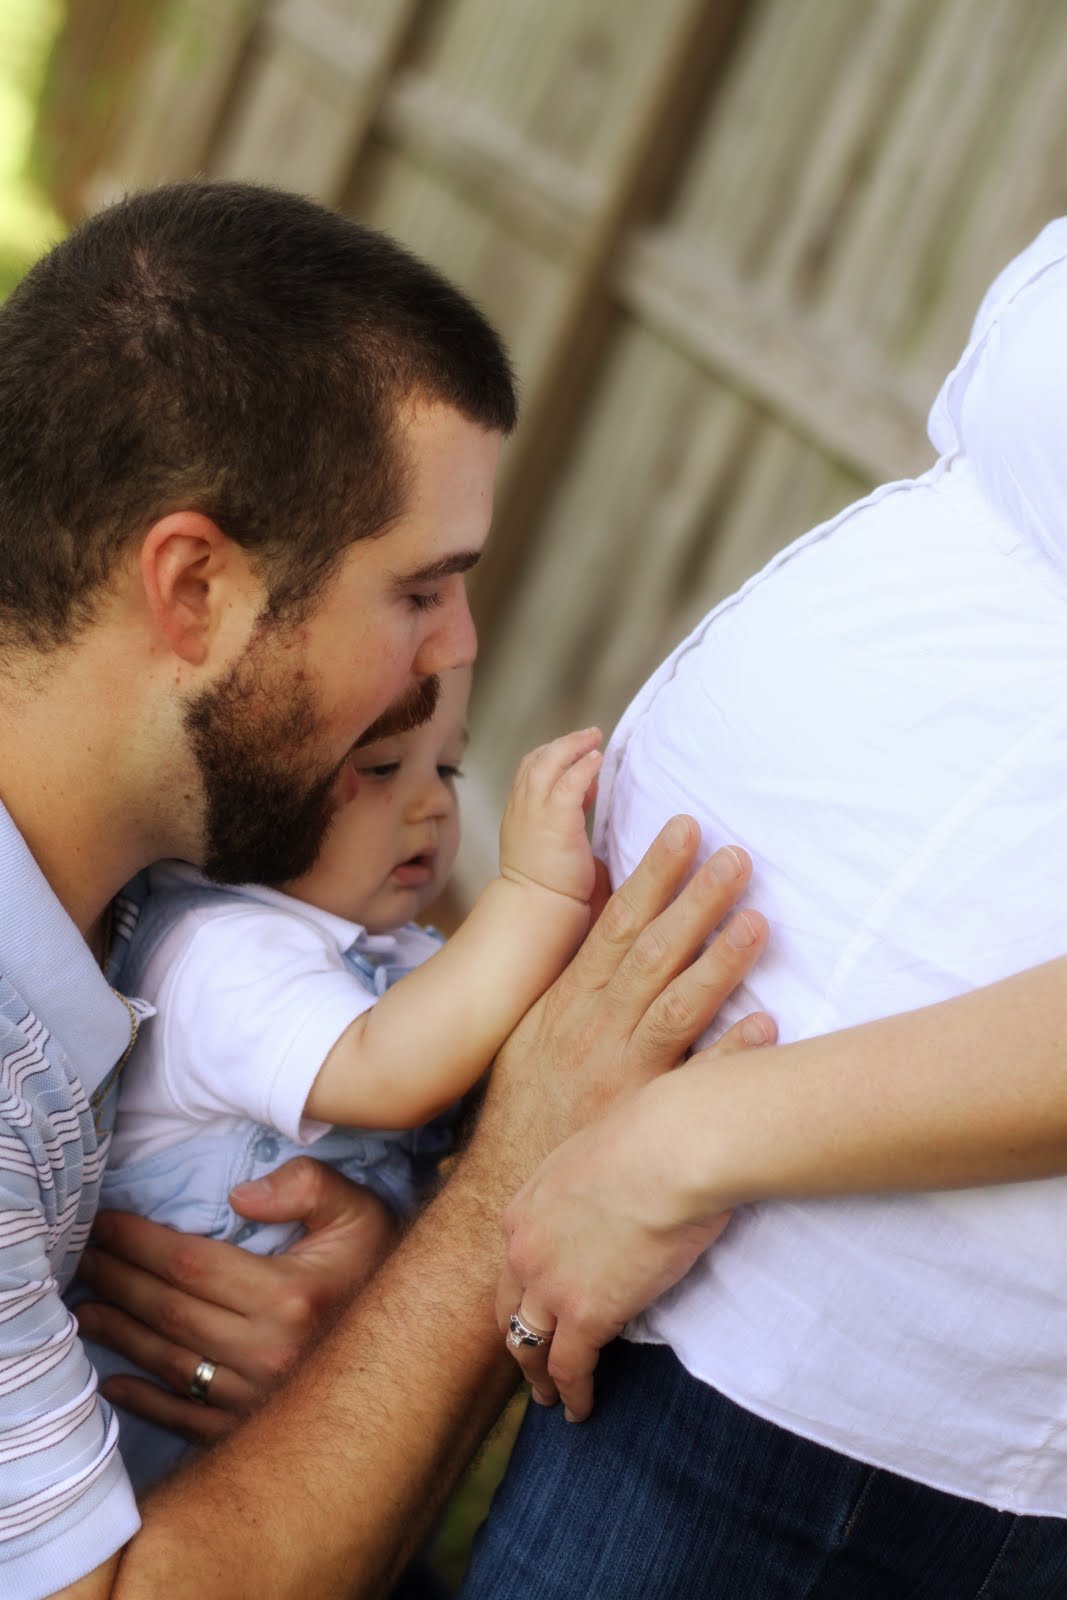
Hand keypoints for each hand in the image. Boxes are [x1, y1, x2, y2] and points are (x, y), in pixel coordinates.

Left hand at [74, 1160, 394, 1442]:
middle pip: (169, 1312)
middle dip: (117, 1280)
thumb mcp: (358, 1208)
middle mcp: (269, 1352)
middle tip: (79, 1257)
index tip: (105, 1223)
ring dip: (120, 1333)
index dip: (139, 1242)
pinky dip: (144, 1401)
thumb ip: (305, 1186)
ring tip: (85, 1306)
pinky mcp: (255, 1427)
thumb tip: (240, 1196)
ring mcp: (260, 1397)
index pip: (190, 1263)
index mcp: (290, 1296)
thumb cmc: (381, 1264)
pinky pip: (186, 1417)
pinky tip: (114, 1381)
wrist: (419, 1343)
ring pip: (170, 1362)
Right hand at [471, 817, 767, 1194]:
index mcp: (570, 1000)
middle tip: (736, 855)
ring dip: (719, 961)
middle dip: (695, 899)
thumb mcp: (535, 1029)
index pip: (615, 923)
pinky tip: (767, 1027)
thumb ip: (577, 981)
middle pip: (652, 952)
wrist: (500, 1186)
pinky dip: (729, 1056)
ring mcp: (622, 1075)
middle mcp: (596, 1029)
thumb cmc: (526, 1104)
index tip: (685, 830)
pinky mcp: (643, 1122)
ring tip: (758, 919)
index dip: (653, 874)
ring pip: (675, 1007)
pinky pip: (693, 1085)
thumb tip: (610, 926)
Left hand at [496, 1016, 774, 1421]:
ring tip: (551, 1396)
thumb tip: (637, 1158)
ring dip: (538, 1375)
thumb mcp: (614, 1141)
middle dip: (518, 1335)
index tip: (537, 1301)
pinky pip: (572, 1368)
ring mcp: (550, 1283)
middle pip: (510, 1305)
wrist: (671, 1146)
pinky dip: (574, 1394)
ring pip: (530, 1345)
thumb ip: (612, 1164)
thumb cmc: (660, 1128)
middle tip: (531, 1360)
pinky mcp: (587, 1314)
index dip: (524, 1284)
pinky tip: (582, 1410)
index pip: (515, 1256)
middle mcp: (525, 1245)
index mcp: (529, 1201)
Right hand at [499, 727, 601, 904]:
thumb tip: (586, 791)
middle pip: (536, 760)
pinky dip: (583, 767)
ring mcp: (535, 813)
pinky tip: (597, 760)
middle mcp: (522, 808)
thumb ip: (564, 814)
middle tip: (589, 734)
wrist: (539, 907)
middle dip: (563, 743)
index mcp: (519, 814)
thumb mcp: (549, 842)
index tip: (576, 757)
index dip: (551, 757)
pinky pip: (569, 783)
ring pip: (548, 764)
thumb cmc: (548, 885)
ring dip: (573, 746)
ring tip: (594, 738)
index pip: (529, 771)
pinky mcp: (556, 822)